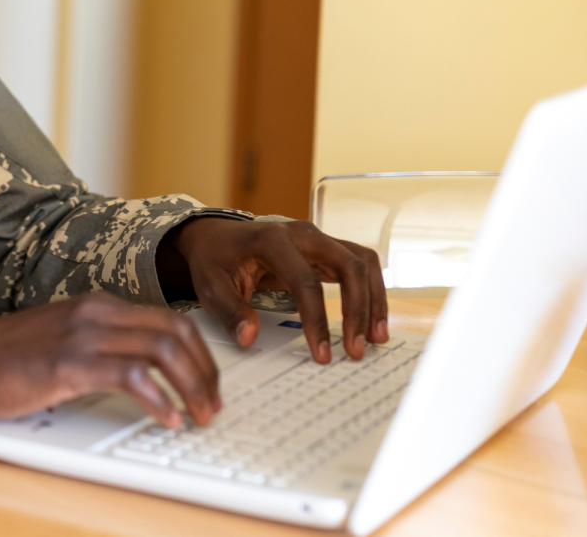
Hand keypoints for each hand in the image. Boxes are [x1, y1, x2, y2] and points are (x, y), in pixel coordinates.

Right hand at [0, 292, 219, 428]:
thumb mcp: (59, 342)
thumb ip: (96, 348)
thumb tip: (138, 376)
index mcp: (96, 306)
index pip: (169, 320)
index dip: (200, 355)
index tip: (208, 385)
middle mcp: (95, 313)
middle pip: (176, 332)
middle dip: (206, 371)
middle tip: (212, 405)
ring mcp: (82, 335)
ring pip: (163, 350)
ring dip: (191, 387)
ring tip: (198, 415)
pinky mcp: (68, 363)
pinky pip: (132, 376)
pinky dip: (158, 399)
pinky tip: (165, 418)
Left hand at [158, 217, 388, 363]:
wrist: (216, 235)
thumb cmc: (214, 259)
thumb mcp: (210, 287)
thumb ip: (230, 312)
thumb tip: (250, 338)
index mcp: (272, 240)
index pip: (305, 282)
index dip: (316, 320)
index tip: (321, 353)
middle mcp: (303, 234)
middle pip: (349, 266)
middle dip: (358, 310)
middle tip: (356, 349)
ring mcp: (318, 239)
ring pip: (362, 263)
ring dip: (374, 299)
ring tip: (376, 337)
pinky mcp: (326, 249)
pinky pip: (360, 265)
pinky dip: (371, 289)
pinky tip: (371, 318)